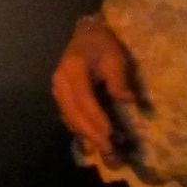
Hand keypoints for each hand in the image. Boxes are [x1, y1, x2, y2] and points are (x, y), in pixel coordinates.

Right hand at [51, 14, 140, 159]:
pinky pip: (68, 117)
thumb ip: (119, 79)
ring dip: (86, 135)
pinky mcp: (60, 97)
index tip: (110, 135)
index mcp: (73, 70)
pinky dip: (81, 129)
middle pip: (73, 114)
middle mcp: (60, 82)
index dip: (96, 119)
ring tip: (105, 150)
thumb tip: (128, 101)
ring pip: (69, 118)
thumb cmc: (103, 45)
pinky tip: (94, 139)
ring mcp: (58, 90)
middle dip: (91, 134)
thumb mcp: (115, 57)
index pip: (84, 99)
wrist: (85, 34)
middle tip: (108, 151)